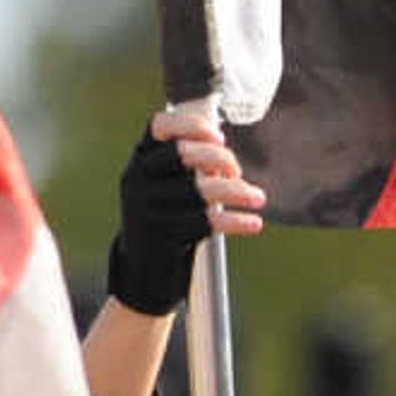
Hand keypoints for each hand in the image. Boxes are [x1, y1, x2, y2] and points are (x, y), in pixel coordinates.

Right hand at [105, 106, 267, 315]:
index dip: (191, 126)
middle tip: (237, 171)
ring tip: (259, 198)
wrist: (144, 269)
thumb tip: (228, 156)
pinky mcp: (158, 235)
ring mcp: (144, 208)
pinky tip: (253, 223)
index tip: (220, 137)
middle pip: (183, 155)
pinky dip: (234, 222)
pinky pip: (204, 223)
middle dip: (219, 158)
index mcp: (140, 159)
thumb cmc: (168, 216)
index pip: (160, 126)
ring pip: (198, 191)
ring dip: (236, 192)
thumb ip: (192, 164)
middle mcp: (136, 178)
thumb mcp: (170, 185)